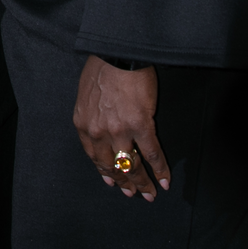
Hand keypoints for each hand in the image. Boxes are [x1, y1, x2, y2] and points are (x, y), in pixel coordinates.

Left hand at [74, 56, 170, 200]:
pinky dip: (159, 170)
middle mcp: (98, 132)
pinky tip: (164, 181)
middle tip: (132, 194)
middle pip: (111, 165)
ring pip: (130, 165)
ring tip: (148, 194)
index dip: (104, 171)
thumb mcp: (87, 95)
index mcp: (83, 124)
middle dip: (123, 182)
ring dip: (141, 182)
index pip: (94, 156)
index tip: (112, 181)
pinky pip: (152, 154)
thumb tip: (102, 127)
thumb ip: (92, 116)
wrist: (117, 54)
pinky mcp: (140, 125)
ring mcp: (119, 131)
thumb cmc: (102, 68)